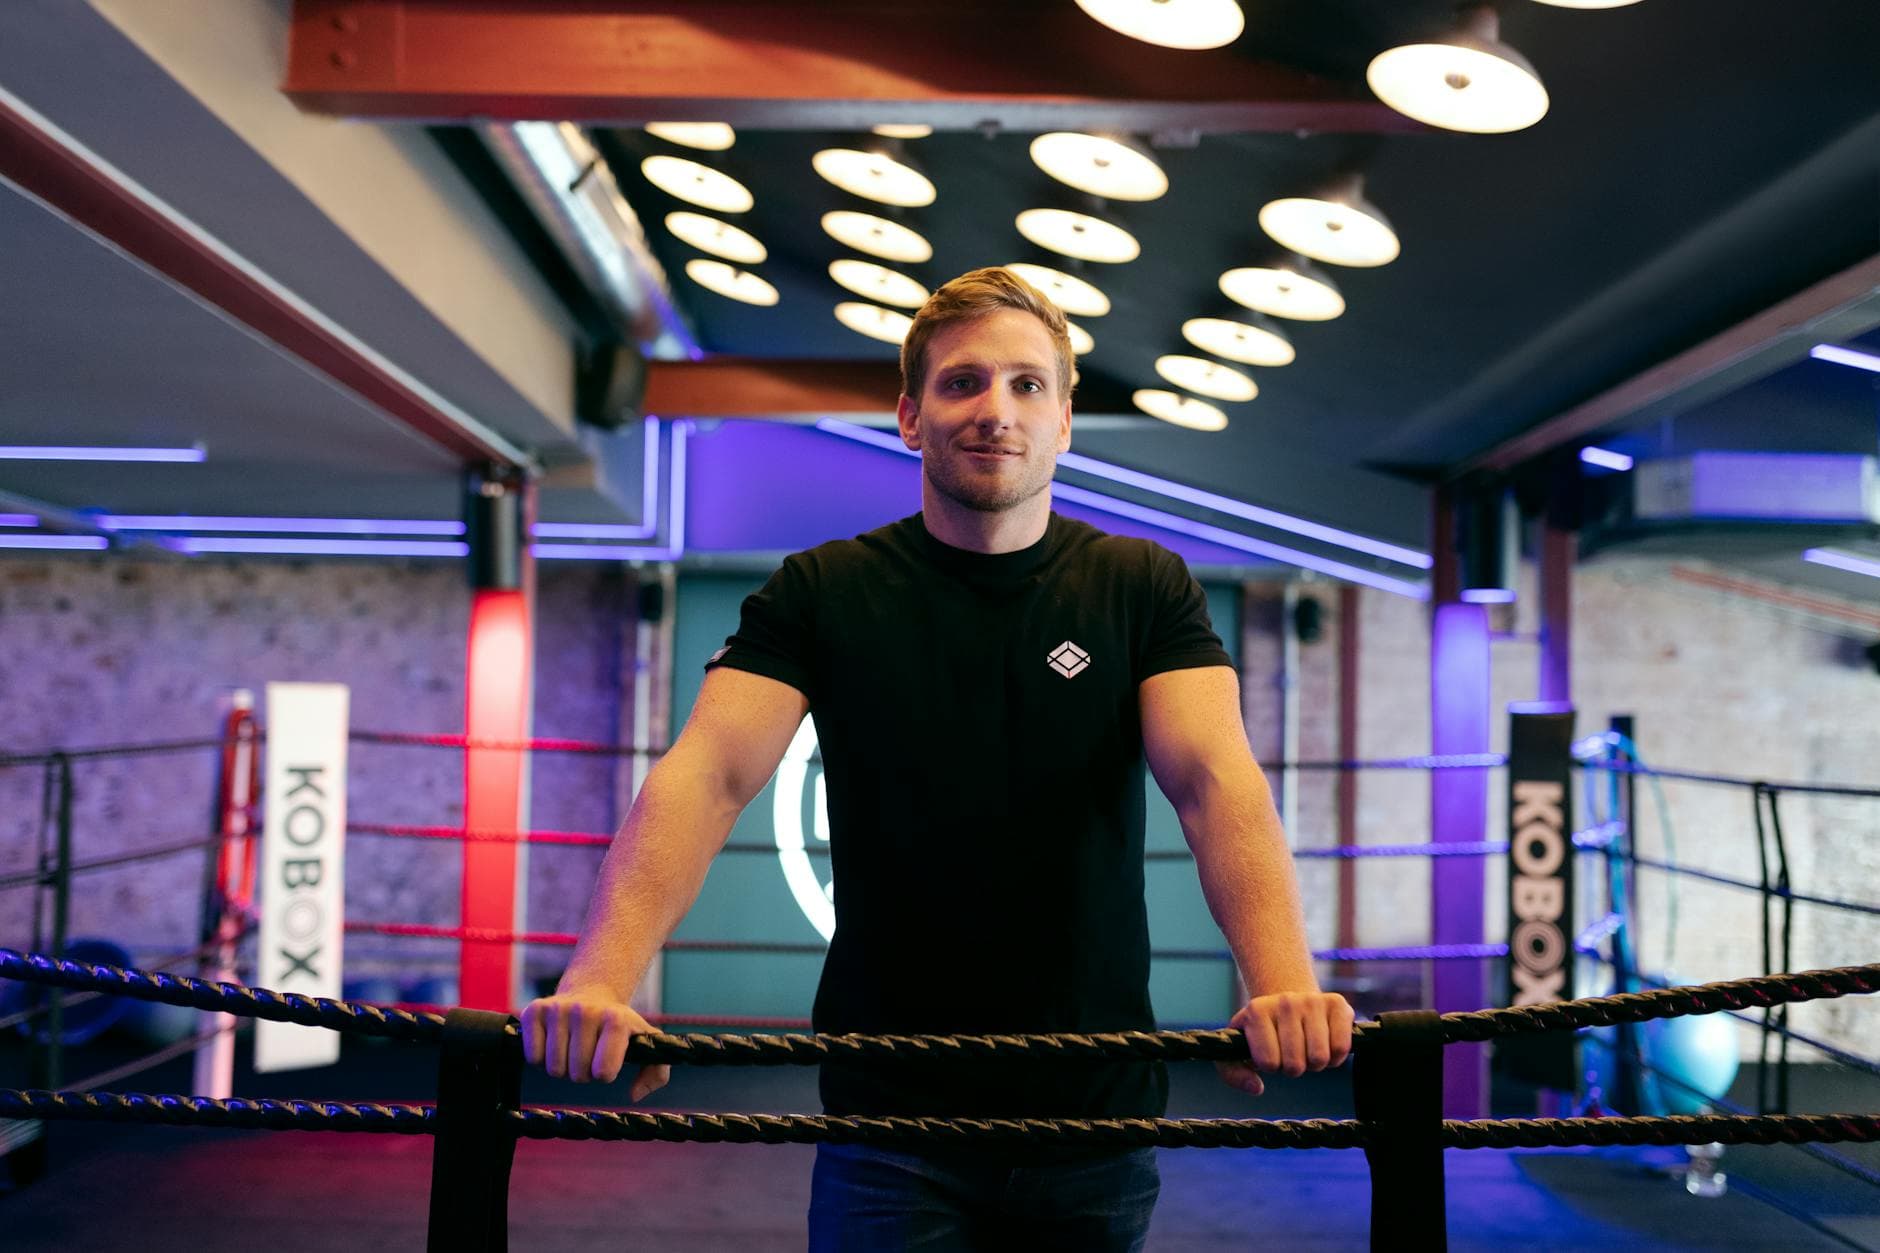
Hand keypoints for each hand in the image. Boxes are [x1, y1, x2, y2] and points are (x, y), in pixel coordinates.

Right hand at [521, 985, 669, 1099]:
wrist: (591, 993)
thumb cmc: (619, 1026)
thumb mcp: (646, 1042)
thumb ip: (656, 1073)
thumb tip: (635, 1094)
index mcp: (616, 1019)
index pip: (603, 1072)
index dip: (604, 1074)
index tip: (607, 1062)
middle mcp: (586, 1011)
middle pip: (576, 1074)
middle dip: (582, 1072)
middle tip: (587, 1055)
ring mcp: (558, 1009)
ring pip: (553, 1068)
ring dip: (562, 1067)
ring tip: (571, 1049)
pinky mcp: (534, 1011)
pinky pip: (533, 1057)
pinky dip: (541, 1058)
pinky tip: (553, 1042)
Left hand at [1215, 990, 1354, 1096]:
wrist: (1288, 1004)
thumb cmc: (1262, 1034)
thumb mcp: (1238, 1049)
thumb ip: (1233, 1074)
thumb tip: (1256, 1088)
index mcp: (1256, 1011)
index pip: (1269, 1063)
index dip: (1271, 1067)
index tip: (1271, 1054)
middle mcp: (1285, 1001)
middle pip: (1295, 1064)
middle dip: (1294, 1067)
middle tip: (1291, 1053)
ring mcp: (1312, 1000)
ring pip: (1319, 1058)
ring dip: (1314, 1063)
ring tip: (1306, 1049)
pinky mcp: (1337, 1004)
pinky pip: (1341, 1048)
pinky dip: (1335, 1057)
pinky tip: (1325, 1045)